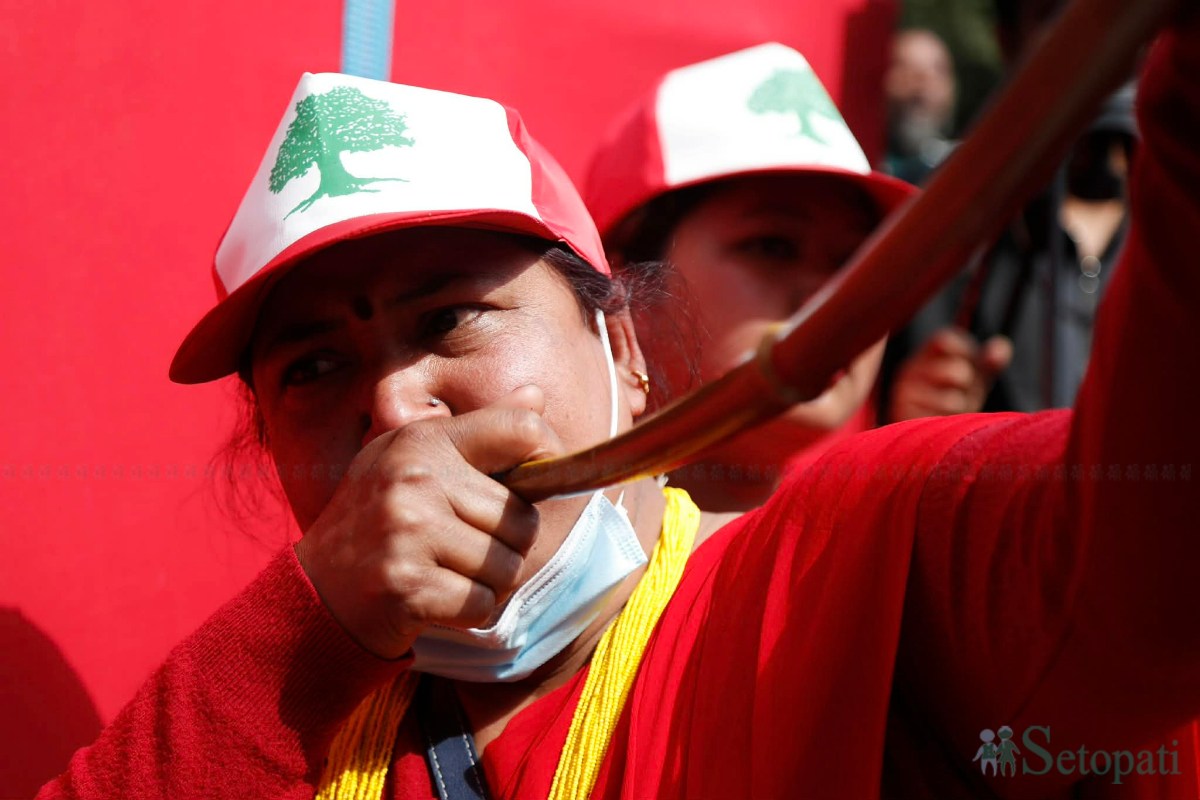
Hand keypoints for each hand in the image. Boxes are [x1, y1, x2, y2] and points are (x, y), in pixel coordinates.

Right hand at [294, 385, 564, 658]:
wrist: (315, 590)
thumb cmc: (377, 521)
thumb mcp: (417, 459)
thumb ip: (481, 431)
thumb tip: (537, 396)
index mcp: (423, 439)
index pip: (520, 431)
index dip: (544, 459)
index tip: (528, 486)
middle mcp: (416, 477)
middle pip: (523, 519)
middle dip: (505, 546)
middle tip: (461, 550)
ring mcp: (409, 530)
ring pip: (508, 566)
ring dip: (487, 583)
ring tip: (445, 573)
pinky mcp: (408, 584)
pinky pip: (483, 603)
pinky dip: (469, 612)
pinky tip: (436, 600)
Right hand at [889, 328, 1012, 421]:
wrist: (924, 437)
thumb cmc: (952, 402)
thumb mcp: (973, 379)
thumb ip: (988, 362)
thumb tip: (1002, 346)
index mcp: (924, 355)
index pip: (946, 339)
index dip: (966, 352)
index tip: (972, 366)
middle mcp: (909, 370)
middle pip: (957, 371)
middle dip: (968, 387)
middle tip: (959, 395)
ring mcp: (904, 393)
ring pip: (953, 399)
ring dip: (960, 409)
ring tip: (949, 412)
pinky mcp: (904, 416)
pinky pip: (942, 420)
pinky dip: (948, 424)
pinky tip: (939, 424)